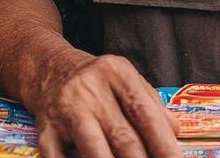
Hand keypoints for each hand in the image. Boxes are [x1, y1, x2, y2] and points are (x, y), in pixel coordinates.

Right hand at [28, 51, 180, 157]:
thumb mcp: (127, 80)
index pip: (145, 114)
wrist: (50, 70)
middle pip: (122, 136)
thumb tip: (174, 134)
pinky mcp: (45, 132)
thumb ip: (152, 106)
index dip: (163, 144)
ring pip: (94, 150)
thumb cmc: (99, 82)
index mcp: (117, 74)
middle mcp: (90, 90)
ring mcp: (65, 111)